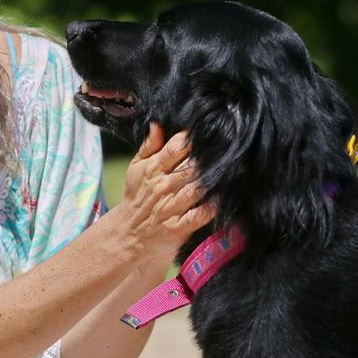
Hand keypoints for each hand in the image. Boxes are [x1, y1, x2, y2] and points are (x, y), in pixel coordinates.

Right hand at [111, 122, 215, 262]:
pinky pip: (199, 216)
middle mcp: (163, 186)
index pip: (175, 148)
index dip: (193, 139)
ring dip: (212, 181)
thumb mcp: (135, 168)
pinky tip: (221, 199)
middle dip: (209, 159)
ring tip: (231, 171)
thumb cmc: (136, 197)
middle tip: (229, 148)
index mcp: (153, 169)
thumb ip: (148, 146)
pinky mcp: (178, 228)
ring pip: (196, 189)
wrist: (127, 234)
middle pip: (190, 167)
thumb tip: (158, 123)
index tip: (210, 132)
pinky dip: (211, 208)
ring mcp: (170, 207)